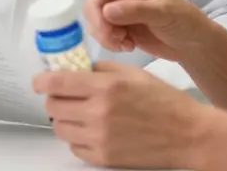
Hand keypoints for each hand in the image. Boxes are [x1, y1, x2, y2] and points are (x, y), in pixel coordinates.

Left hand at [34, 62, 203, 168]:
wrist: (186, 134)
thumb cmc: (164, 101)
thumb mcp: (133, 74)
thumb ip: (102, 70)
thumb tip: (77, 69)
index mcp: (106, 87)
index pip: (57, 83)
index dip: (41, 81)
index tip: (39, 81)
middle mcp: (99, 113)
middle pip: (53, 106)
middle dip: (55, 99)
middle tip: (65, 96)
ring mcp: (99, 138)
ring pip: (60, 128)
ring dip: (64, 119)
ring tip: (79, 113)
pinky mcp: (103, 157)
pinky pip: (74, 147)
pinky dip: (77, 138)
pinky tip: (92, 130)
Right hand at [53, 0, 210, 63]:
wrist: (191, 44)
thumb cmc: (183, 20)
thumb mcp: (163, 13)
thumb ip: (135, 10)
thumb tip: (107, 12)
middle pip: (93, 4)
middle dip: (99, 24)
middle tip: (116, 40)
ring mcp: (120, 10)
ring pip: (96, 21)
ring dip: (105, 35)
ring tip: (126, 44)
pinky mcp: (120, 28)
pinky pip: (102, 34)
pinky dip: (111, 42)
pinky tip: (129, 47)